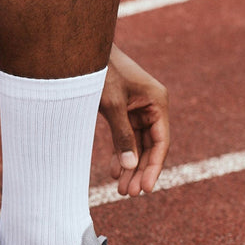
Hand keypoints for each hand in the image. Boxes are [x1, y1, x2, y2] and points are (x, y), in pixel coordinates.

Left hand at [99, 45, 169, 195]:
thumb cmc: (100, 71)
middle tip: (129, 194)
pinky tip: (115, 171)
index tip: (145, 188)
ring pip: (136, 143)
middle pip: (149, 146)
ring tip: (121, 188)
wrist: (83, 51)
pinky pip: (125, 136)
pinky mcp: (122, 110)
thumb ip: (122, 135)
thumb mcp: (112, 104)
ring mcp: (137, 109)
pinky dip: (120, 152)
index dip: (153, 167)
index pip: (161, 142)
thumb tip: (131, 165)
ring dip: (130, 165)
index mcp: (157, 103)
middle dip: (140, 170)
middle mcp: (151, 107)